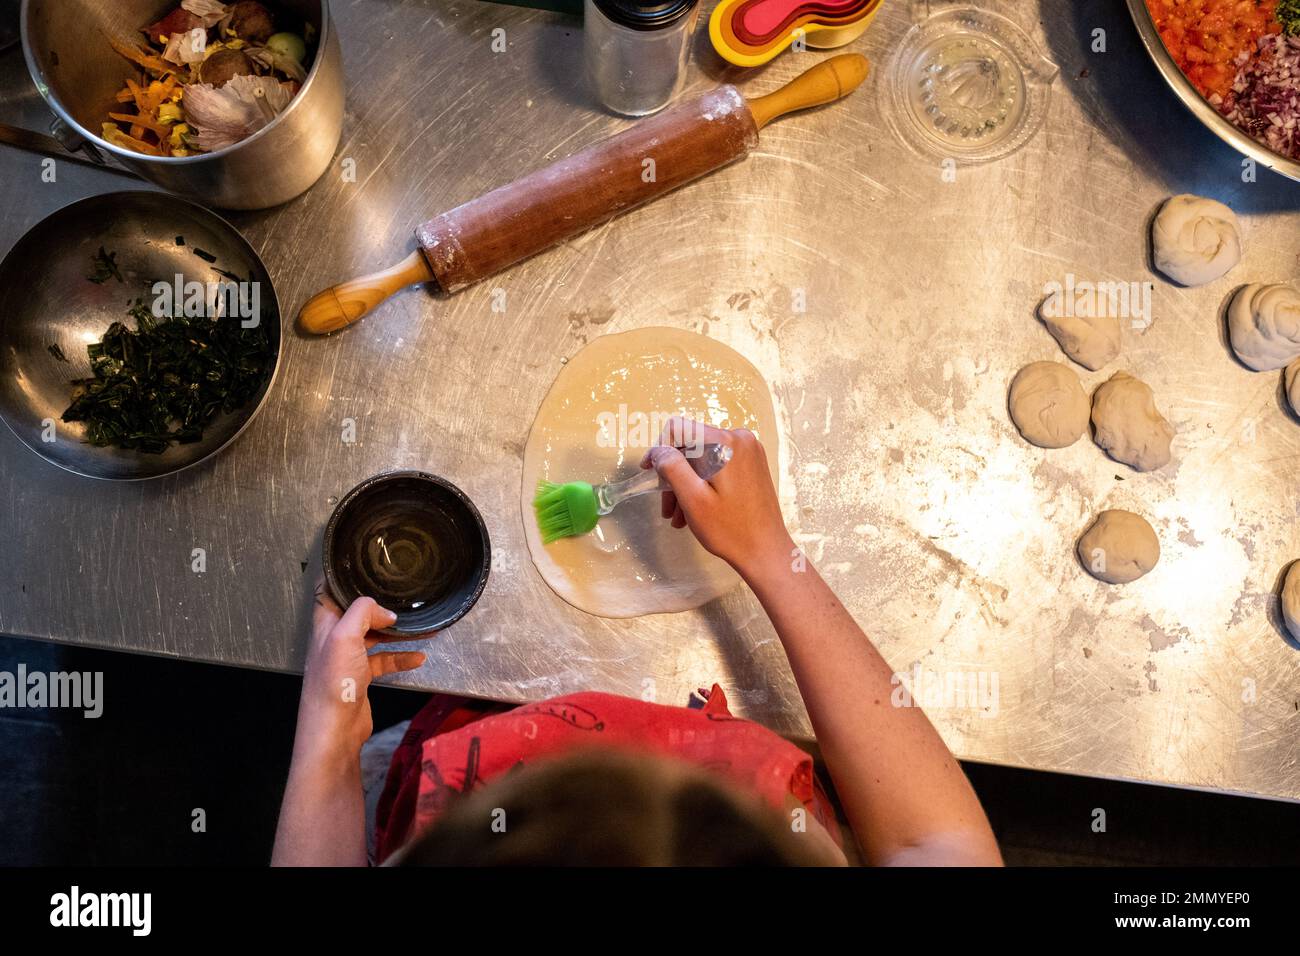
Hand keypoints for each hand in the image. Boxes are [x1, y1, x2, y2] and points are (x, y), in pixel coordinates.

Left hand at [298, 580, 426, 762]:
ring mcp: (348, 659)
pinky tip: (418, 658)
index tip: (362, 562)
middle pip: (356, 613)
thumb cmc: (334, 681)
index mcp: (325, 625)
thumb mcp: (345, 636)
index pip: (327, 591)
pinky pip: (384, 660)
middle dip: (377, 604)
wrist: (334, 730)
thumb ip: (363, 613)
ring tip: (421, 625)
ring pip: (374, 636)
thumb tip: (385, 611)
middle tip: (402, 594)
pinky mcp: (361, 678)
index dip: (340, 575)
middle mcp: (334, 639)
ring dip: (395, 631)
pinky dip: (401, 657)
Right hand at [640, 416, 792, 577]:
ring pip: (703, 458)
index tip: (649, 472)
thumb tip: (658, 450)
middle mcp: (740, 438)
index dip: (659, 448)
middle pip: (692, 446)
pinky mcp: (753, 464)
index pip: (679, 428)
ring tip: (679, 517)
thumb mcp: (693, 499)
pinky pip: (718, 465)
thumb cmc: (730, 529)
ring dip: (687, 483)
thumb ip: (672, 468)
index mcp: (724, 442)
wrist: (766, 551)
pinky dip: (703, 483)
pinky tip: (696, 510)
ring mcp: (749, 451)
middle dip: (674, 474)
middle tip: (667, 509)